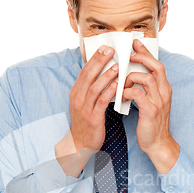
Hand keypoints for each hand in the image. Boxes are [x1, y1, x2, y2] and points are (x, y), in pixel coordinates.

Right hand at [55, 45, 117, 175]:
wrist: (80, 145)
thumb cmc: (86, 124)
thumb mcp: (84, 104)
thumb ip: (90, 90)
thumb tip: (102, 75)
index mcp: (75, 93)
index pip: (84, 71)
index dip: (94, 59)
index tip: (104, 48)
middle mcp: (77, 98)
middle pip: (88, 75)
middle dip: (99, 61)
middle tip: (110, 50)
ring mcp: (84, 108)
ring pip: (94, 87)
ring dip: (106, 76)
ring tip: (117, 67)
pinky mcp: (92, 118)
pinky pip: (101, 102)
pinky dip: (109, 92)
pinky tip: (117, 85)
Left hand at [123, 39, 179, 173]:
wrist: (158, 143)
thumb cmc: (151, 123)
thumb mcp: (152, 102)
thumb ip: (146, 89)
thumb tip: (133, 75)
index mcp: (164, 88)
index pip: (157, 64)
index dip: (147, 53)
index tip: (136, 44)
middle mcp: (164, 92)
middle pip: (156, 67)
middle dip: (141, 58)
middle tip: (128, 56)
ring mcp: (159, 101)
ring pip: (146, 78)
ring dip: (131, 78)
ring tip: (123, 85)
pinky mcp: (151, 110)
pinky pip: (138, 94)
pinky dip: (127, 92)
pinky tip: (122, 97)